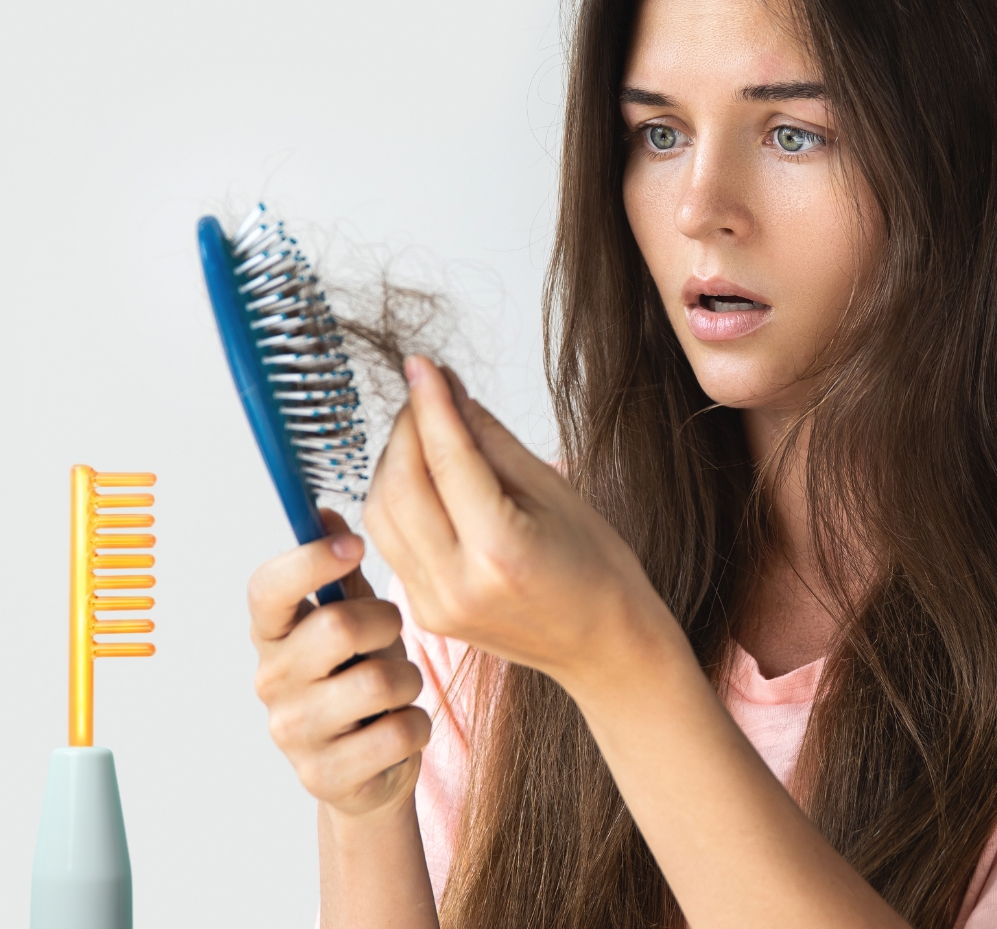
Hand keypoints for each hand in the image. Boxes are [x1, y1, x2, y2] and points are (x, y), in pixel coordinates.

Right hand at [248, 510, 431, 817]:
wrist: (366, 769)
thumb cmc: (359, 675)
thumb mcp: (353, 617)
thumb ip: (340, 571)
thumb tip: (324, 512)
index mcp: (273, 632)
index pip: (268, 588)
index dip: (310, 561)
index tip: (355, 545)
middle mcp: (271, 679)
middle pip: (339, 627)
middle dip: (387, 625)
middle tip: (391, 637)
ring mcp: (292, 732)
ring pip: (379, 681)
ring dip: (408, 679)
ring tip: (396, 688)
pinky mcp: (324, 776)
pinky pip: (399, 732)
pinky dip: (416, 726)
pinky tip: (398, 728)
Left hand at [362, 356, 681, 696]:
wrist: (603, 645)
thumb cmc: (595, 568)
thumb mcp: (554, 490)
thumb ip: (491, 440)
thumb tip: (448, 390)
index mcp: (500, 552)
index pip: (446, 460)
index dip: (429, 404)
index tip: (422, 364)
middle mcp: (456, 584)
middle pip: (399, 486)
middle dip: (405, 429)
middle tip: (427, 394)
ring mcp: (433, 604)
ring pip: (381, 513)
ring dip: (393, 462)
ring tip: (426, 434)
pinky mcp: (423, 611)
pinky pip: (390, 541)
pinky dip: (396, 499)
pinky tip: (423, 477)